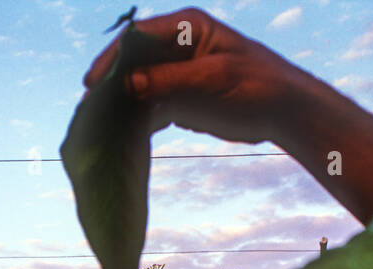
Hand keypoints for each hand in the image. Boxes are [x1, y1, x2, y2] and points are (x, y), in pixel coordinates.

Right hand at [80, 7, 372, 223]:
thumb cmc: (256, 86)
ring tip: (98, 125)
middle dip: (111, 84)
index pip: (138, 38)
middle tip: (89, 108)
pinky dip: (136, 120)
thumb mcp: (212, 80)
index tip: (93, 83)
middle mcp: (176, 47)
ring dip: (120, 105)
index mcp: (186, 29)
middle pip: (132, 62)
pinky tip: (121, 136)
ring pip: (137, 86)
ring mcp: (176, 73)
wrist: (282, 111)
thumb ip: (169, 81)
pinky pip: (149, 106)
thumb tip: (128, 83)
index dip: (112, 59)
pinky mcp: (179, 97)